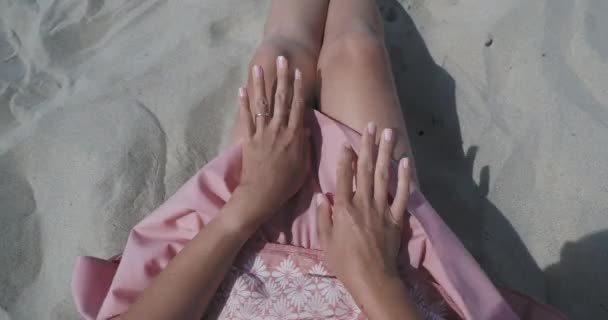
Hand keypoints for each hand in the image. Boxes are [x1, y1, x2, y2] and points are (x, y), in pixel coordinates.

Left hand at [236, 57, 310, 228]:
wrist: (262, 194)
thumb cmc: (287, 184)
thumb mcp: (303, 166)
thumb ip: (305, 145)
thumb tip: (306, 127)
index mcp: (295, 135)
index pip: (298, 106)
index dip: (299, 88)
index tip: (299, 71)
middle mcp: (279, 129)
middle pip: (281, 99)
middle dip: (281, 77)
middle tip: (281, 58)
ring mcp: (262, 133)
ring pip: (262, 104)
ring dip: (260, 84)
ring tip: (258, 67)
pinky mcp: (249, 139)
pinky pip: (246, 118)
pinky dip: (243, 103)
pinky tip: (241, 89)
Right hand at [317, 123, 415, 317]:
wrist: (372, 278)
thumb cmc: (344, 262)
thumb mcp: (325, 241)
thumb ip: (323, 216)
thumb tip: (320, 195)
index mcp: (343, 208)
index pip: (344, 176)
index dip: (345, 157)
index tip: (346, 141)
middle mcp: (363, 203)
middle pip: (365, 169)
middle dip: (368, 145)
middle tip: (370, 125)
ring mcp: (382, 209)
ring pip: (383, 175)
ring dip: (385, 152)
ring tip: (388, 133)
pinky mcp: (396, 217)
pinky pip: (402, 194)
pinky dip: (404, 177)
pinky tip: (405, 162)